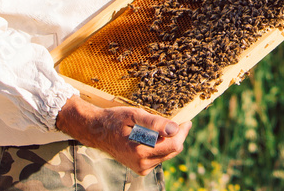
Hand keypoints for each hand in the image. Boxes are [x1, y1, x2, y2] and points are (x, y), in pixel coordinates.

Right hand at [55, 95, 191, 175]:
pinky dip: (161, 147)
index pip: (174, 144)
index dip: (183, 131)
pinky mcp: (141, 169)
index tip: (186, 120)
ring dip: (169, 141)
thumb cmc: (115, 120)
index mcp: (140, 150)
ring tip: (161, 128)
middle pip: (173, 150)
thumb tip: (174, 128)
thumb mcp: (134, 115)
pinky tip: (154, 137)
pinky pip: (160, 158)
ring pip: (168, 154)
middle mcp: (142, 163)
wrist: (97, 132)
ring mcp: (141, 168)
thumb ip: (155, 122)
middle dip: (178, 136)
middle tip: (177, 122)